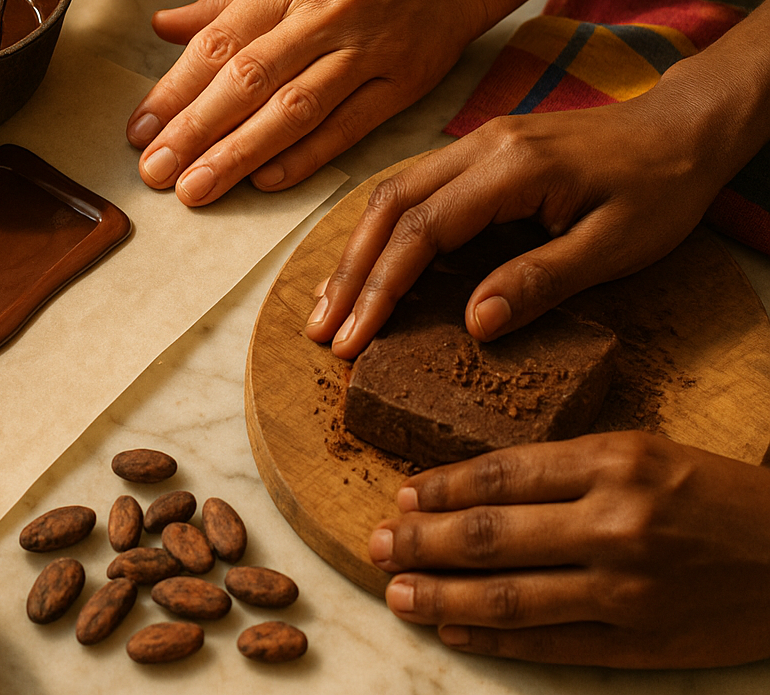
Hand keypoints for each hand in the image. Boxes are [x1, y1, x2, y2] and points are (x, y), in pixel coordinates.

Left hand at [126, 0, 513, 204]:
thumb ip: (229, 2)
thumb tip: (162, 27)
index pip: (220, 42)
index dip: (175, 90)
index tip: (139, 129)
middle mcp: (326, 12)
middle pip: (248, 79)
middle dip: (194, 130)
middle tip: (154, 172)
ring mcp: (369, 49)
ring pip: (293, 110)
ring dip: (239, 154)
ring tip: (196, 188)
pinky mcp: (406, 81)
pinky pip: (348, 127)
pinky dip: (305, 157)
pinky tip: (264, 182)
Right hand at [306, 83, 730, 358]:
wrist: (686, 128)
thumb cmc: (661, 188)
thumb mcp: (615, 246)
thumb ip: (541, 280)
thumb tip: (473, 324)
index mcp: (512, 168)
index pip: (423, 230)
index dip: (382, 289)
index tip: (356, 340)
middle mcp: (480, 147)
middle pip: (389, 207)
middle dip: (350, 273)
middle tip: (323, 332)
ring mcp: (476, 145)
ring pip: (392, 194)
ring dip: (357, 253)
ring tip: (331, 307)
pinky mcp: (480, 154)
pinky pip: (415, 190)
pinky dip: (382, 232)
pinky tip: (369, 266)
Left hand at [369, 432, 769, 666]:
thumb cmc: (719, 497)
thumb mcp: (646, 454)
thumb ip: (567, 470)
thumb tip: (476, 488)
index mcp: (615, 462)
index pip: (501, 475)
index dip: (441, 489)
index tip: (402, 497)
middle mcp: (616, 523)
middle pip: (490, 535)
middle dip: (421, 543)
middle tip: (378, 545)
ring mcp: (627, 588)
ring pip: (509, 596)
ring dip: (443, 598)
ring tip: (398, 593)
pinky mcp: (641, 641)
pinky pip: (550, 642)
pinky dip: (494, 640)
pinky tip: (455, 632)